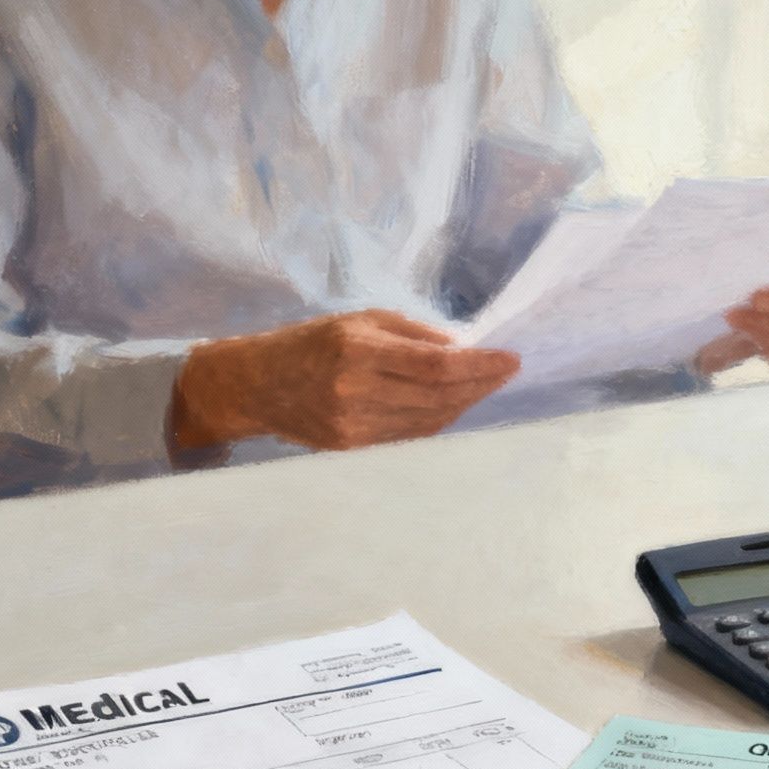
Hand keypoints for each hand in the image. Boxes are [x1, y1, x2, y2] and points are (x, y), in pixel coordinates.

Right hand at [168, 310, 517, 454]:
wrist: (256, 385)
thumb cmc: (311, 343)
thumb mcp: (359, 319)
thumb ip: (412, 333)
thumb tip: (463, 349)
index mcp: (356, 350)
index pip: (436, 366)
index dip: (480, 366)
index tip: (511, 359)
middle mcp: (354, 392)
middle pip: (439, 398)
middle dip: (480, 385)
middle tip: (505, 372)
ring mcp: (353, 427)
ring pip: (429, 422)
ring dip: (463, 405)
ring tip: (483, 386)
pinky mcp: (351, 449)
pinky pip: (410, 437)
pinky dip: (437, 421)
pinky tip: (452, 405)